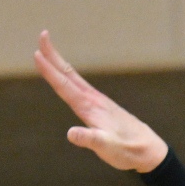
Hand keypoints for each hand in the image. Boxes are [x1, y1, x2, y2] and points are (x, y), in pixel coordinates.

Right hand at [35, 31, 167, 172]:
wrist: (148, 149)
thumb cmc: (127, 150)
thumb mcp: (107, 148)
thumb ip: (90, 140)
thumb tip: (71, 134)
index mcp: (90, 107)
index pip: (65, 85)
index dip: (49, 71)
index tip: (36, 54)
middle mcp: (93, 100)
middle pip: (68, 73)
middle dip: (53, 55)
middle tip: (42, 35)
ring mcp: (97, 101)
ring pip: (74, 77)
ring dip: (59, 63)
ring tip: (48, 52)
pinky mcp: (101, 106)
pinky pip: (80, 86)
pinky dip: (69, 76)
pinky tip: (68, 77)